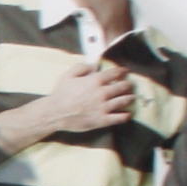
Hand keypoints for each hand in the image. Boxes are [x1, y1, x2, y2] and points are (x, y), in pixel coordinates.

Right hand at [13, 61, 134, 142]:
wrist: (55, 113)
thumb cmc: (60, 93)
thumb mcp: (67, 75)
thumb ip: (81, 67)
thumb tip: (94, 65)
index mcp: (95, 81)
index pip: (114, 73)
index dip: (122, 71)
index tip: (125, 71)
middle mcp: (103, 93)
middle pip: (122, 86)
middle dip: (128, 85)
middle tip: (129, 85)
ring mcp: (104, 107)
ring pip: (123, 101)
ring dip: (129, 98)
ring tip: (131, 97)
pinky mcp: (102, 120)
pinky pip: (119, 118)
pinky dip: (125, 116)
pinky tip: (127, 114)